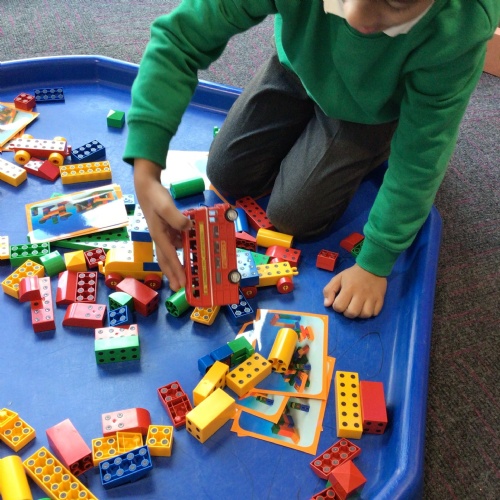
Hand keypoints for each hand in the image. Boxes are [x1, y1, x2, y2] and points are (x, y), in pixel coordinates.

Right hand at [133, 159, 191, 290]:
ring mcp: (162, 234)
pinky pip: (174, 244)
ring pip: (170, 254)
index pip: (169, 257)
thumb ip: (176, 217)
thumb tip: (187, 228)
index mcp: (159, 235)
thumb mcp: (165, 204)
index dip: (176, 270)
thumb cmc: (155, 196)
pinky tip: (188, 253)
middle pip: (166, 261)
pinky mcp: (166, 230)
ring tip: (186, 276)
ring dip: (176, 266)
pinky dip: (180, 251)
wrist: (146, 187)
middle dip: (173, 275)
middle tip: (181, 288)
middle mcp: (160, 238)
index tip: (183, 283)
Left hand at [323, 264, 386, 318]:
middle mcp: (360, 294)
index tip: (339, 301)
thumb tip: (327, 304)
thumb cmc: (353, 274)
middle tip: (348, 306)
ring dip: (359, 314)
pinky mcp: (380, 299)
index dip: (337, 307)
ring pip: (365, 315)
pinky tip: (367, 307)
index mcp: (349, 288)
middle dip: (347, 313)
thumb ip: (329, 290)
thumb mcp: (338, 278)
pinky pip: (375, 313)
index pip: (339, 306)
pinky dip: (370, 313)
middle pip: (352, 313)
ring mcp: (372, 297)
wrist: (372, 266)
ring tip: (358, 308)